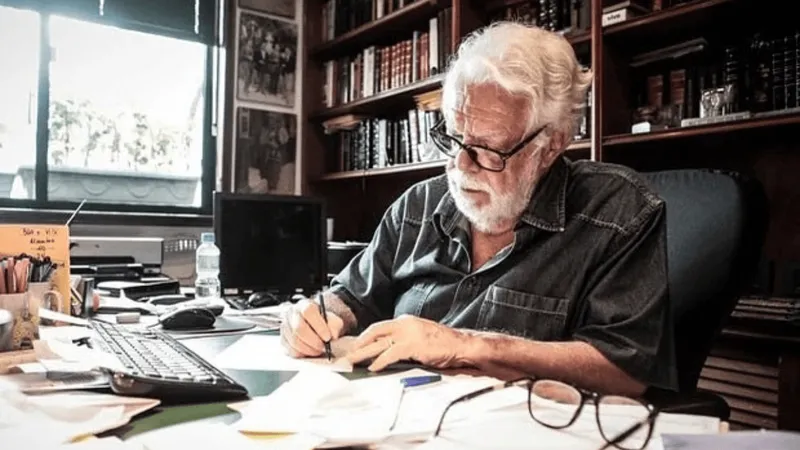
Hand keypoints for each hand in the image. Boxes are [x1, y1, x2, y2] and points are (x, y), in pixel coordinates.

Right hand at [280, 298, 344, 357]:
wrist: (317, 325)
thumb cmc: (324, 322)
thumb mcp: (334, 319)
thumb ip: (335, 324)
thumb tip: (333, 335)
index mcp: (305, 305)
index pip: (308, 312)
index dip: (319, 326)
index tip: (328, 337)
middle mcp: (292, 313)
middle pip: (299, 328)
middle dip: (314, 341)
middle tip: (323, 347)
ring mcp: (285, 326)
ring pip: (294, 341)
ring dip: (309, 349)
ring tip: (318, 350)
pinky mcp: (283, 340)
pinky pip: (290, 350)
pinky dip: (302, 354)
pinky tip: (310, 351)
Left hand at [346, 315, 471, 370]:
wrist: (460, 344)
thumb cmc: (441, 343)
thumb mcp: (418, 336)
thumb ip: (402, 340)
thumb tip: (385, 351)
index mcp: (404, 322)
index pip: (378, 328)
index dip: (364, 337)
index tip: (354, 347)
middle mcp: (404, 325)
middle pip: (374, 333)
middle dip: (358, 345)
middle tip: (347, 355)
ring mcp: (408, 334)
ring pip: (379, 344)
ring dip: (363, 354)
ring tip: (352, 363)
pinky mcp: (413, 345)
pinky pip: (391, 353)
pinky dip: (380, 361)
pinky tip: (373, 368)